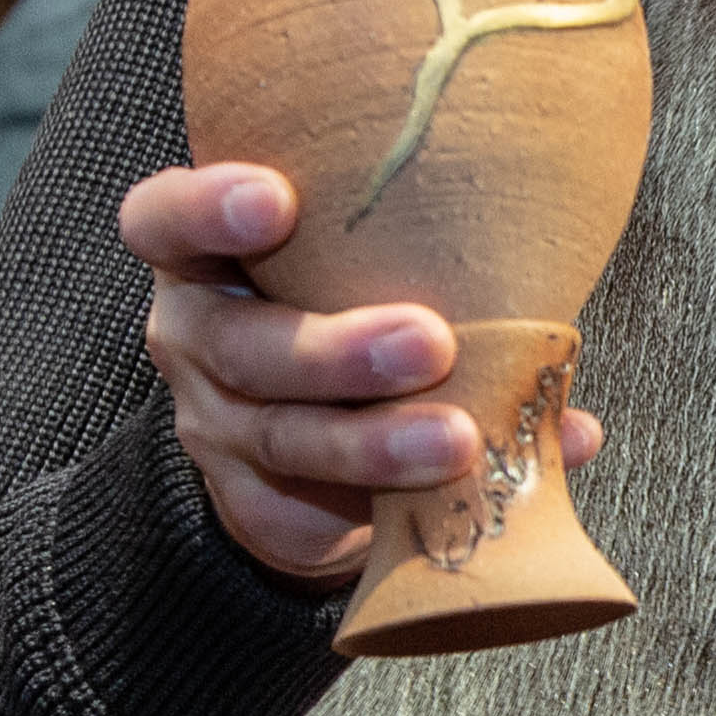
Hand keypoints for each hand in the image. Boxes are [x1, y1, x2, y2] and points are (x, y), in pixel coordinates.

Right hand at [121, 164, 604, 583]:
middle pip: (242, 346)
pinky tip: (452, 500)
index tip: (277, 201)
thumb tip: (550, 330)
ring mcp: (214, 426)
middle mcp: (195, 336)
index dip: (208, 209)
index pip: (165, 220)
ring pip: (281, 439)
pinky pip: (303, 514)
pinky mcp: (247, 502)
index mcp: (205, 255)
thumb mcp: (362, 261)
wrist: (304, 423)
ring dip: (374, 443)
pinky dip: (385, 508)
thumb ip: (435, 263)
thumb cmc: (347, 299)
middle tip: (430, 343)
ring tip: (460, 440)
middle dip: (336, 350)